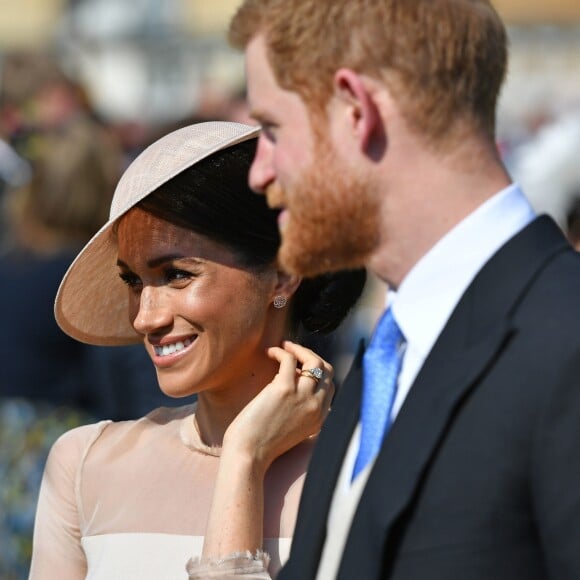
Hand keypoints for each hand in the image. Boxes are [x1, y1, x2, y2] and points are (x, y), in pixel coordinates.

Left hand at [222, 340, 333, 471]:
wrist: (248, 455)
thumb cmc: (262, 444)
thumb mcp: (294, 430)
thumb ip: (302, 411)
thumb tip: (296, 381)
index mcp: (320, 418)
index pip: (330, 385)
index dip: (317, 372)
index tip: (300, 367)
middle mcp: (316, 407)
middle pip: (327, 370)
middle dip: (311, 356)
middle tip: (294, 351)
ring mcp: (303, 397)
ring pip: (314, 361)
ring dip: (298, 349)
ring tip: (284, 346)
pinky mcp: (284, 388)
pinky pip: (289, 358)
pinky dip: (281, 351)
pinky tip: (270, 352)